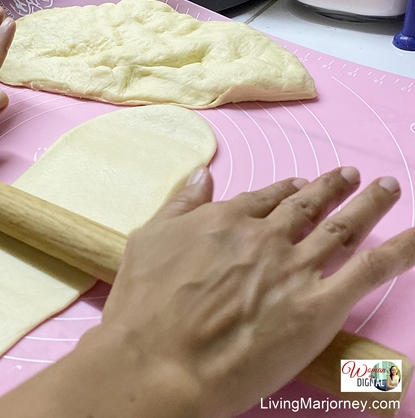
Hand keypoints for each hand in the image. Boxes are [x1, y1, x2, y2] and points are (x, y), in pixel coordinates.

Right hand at [98, 167, 414, 416]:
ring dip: (368, 204)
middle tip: (351, 176)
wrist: (158, 359)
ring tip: (385, 188)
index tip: (299, 185)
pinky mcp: (318, 306)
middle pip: (307, 206)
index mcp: (226, 220)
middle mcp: (265, 236)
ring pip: (342, 227)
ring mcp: (294, 268)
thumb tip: (202, 174)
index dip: (285, 190)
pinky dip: (401, 249)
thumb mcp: (147, 239)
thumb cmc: (144, 305)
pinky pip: (370, 269)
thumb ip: (179, 203)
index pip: (265, 198)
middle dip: (331, 188)